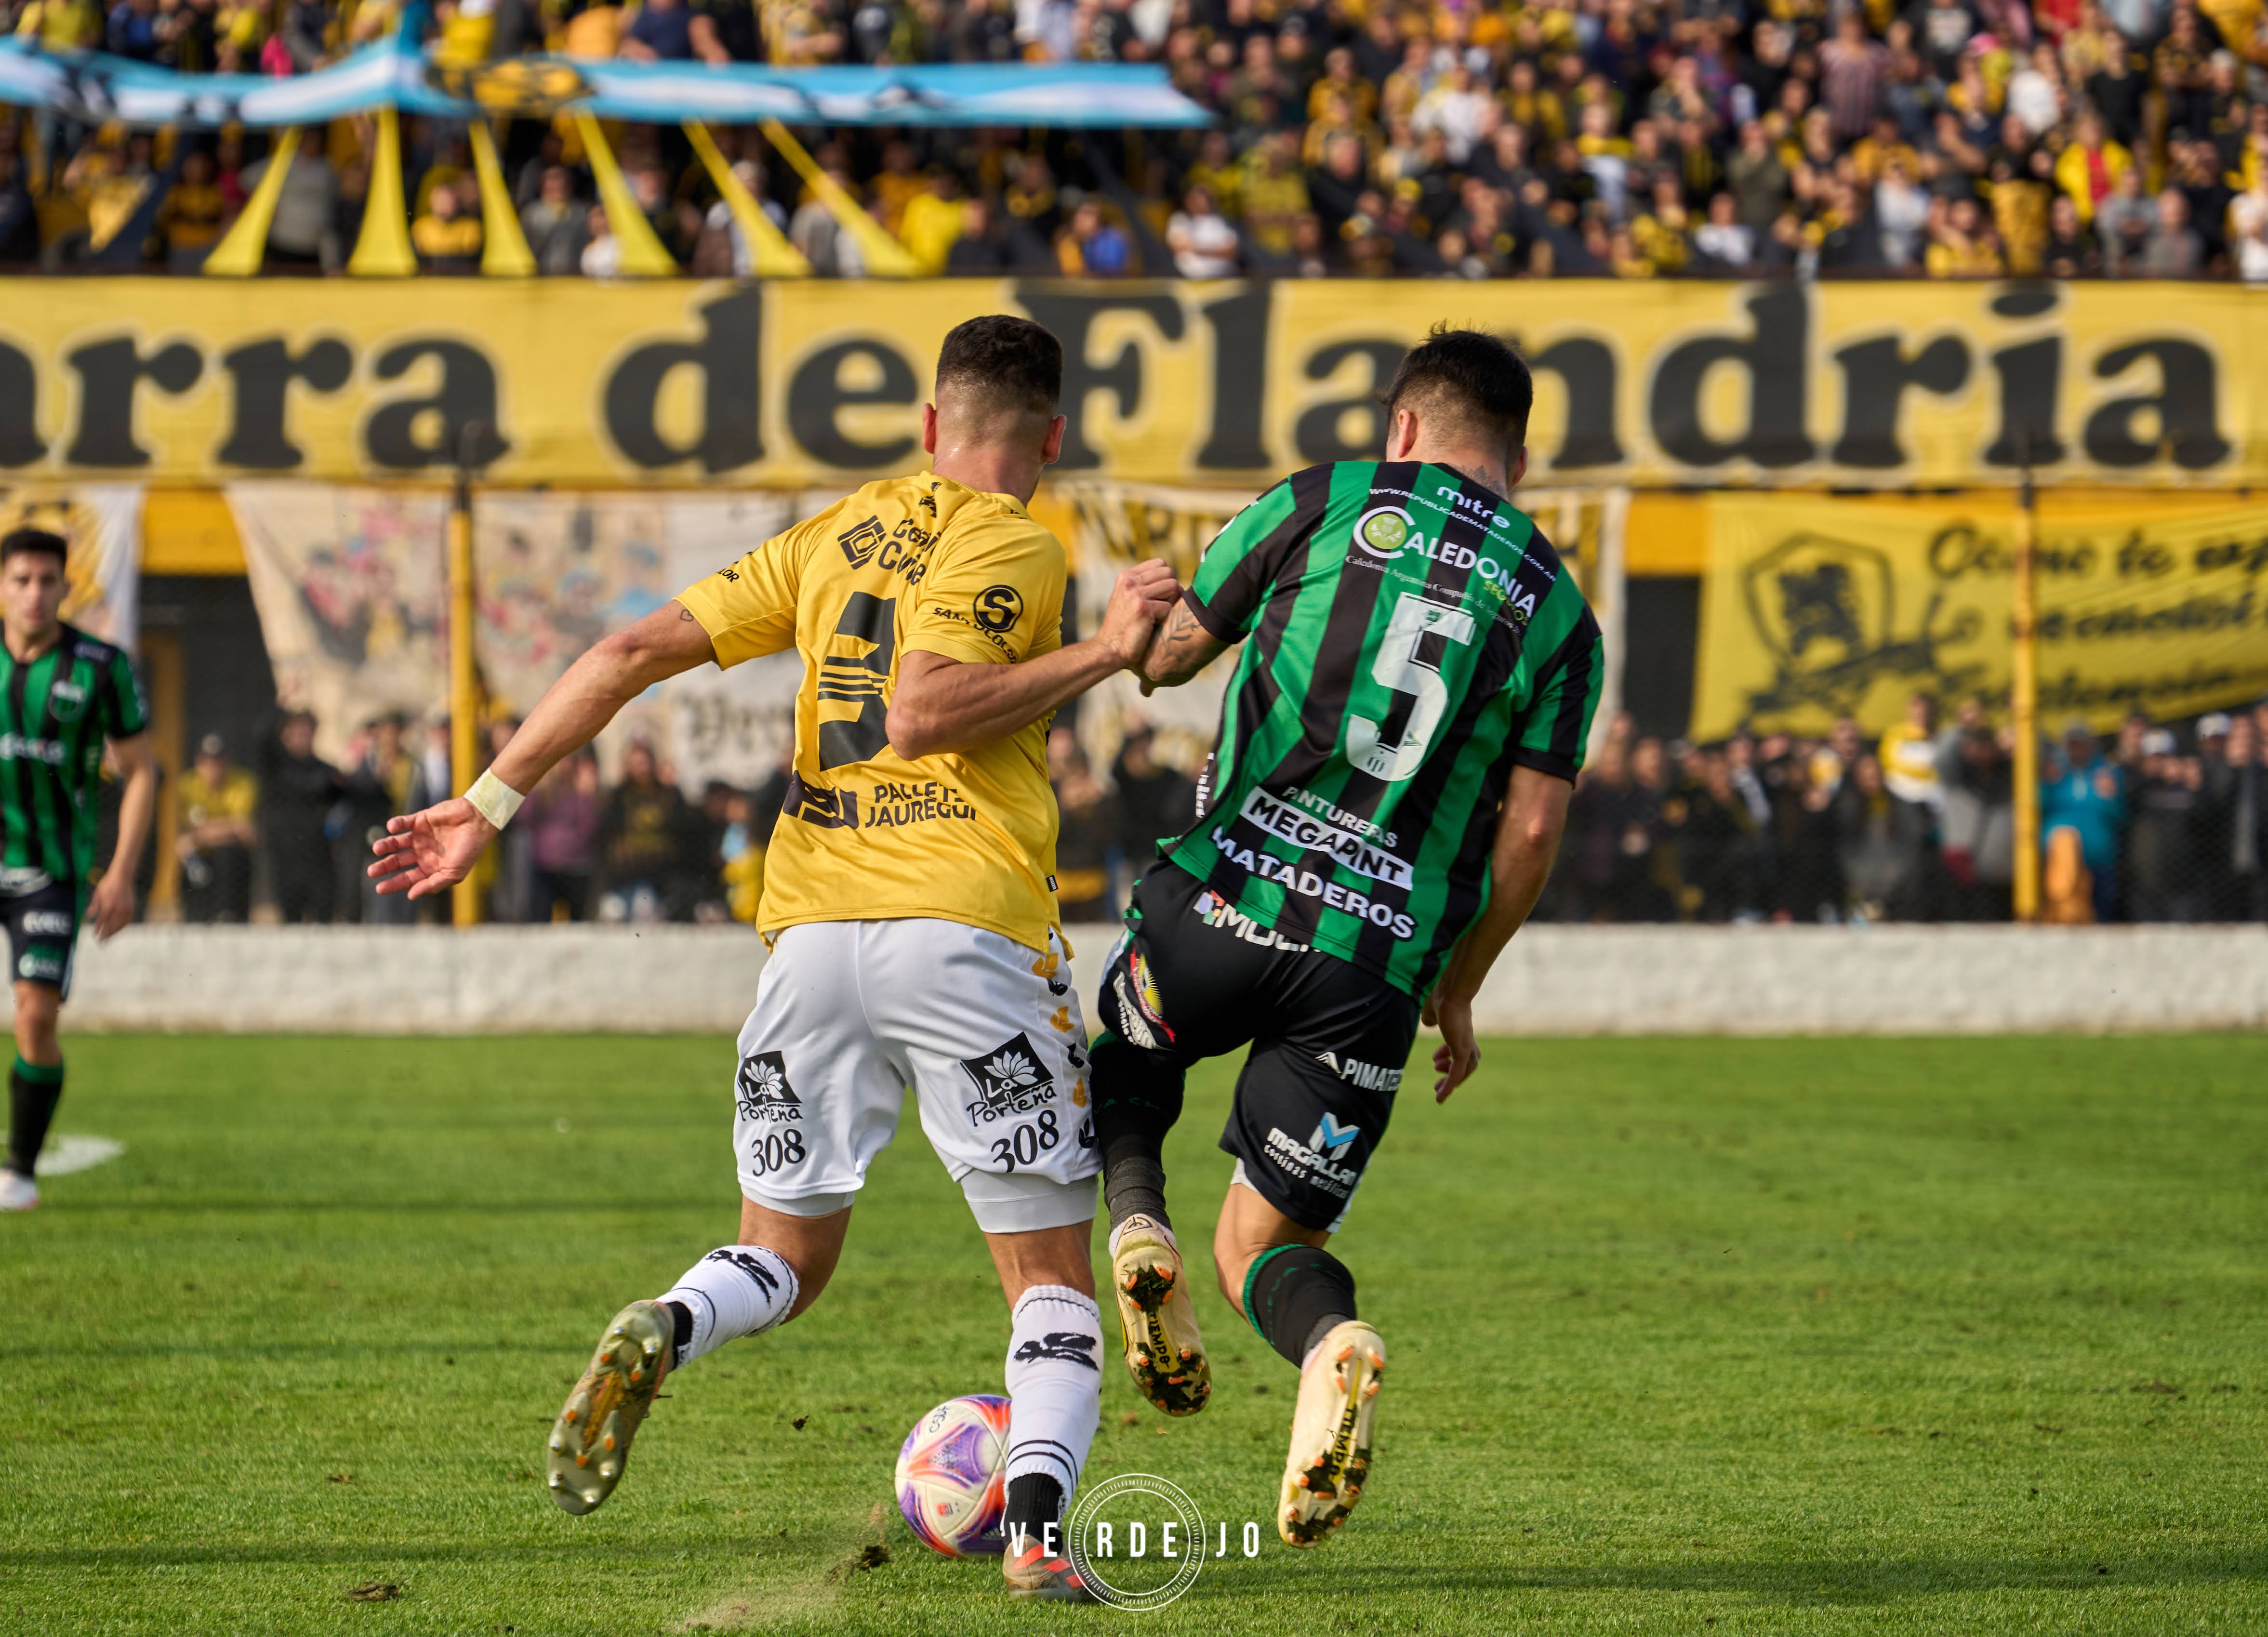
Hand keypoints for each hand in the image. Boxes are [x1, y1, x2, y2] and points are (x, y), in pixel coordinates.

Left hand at [87, 870, 136, 939]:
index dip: (97, 930)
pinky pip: (127, 921)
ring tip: (109, 938)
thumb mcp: (97, 893)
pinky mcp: (132, 907)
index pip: (101, 922)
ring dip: (114, 933)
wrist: (123, 875)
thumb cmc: (108, 883)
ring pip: (120, 925)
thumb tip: (89, 916)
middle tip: (101, 943)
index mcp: (108, 905)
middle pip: (111, 926)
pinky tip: (118, 930)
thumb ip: (94, 905)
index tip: (94, 936)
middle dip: (105, 935)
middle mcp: (117, 909)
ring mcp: (126, 909)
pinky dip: (122, 927)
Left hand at [367, 797, 496, 898]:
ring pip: (396, 843)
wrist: (479, 821)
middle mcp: (423, 853)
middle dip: (384, 867)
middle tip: (372, 871)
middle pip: (398, 862)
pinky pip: (403, 822)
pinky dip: (395, 825)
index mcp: (431, 867)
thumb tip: (410, 895)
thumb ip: (432, 884)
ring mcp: (421, 836)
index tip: (379, 888)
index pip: (408, 878)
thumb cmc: (470, 849)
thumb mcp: (454, 873)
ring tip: (378, 848)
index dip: (393, 883)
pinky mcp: (421, 819)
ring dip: (385, 845)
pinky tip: (392, 829)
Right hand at [1095, 558, 1181, 668]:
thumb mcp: (1127, 598)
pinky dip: (1164, 618)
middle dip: (1170, 589)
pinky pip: (1169, 606)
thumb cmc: (1123, 627)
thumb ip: (1144, 585)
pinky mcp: (1144, 608)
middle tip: (1159, 606)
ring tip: (1155, 615)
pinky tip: (1150, 625)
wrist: (1109, 649)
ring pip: (1173, 586)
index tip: (1158, 595)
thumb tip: (1176, 583)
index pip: (1160, 563)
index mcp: (1126, 576)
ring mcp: (1136, 594)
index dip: (1165, 578)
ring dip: (1169, 602)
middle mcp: (1130, 581)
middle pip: (1169, 573)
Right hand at [1429, 995, 1479, 1102]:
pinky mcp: (1462, 1052)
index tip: (1435, 1060)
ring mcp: (1466, 1047)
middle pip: (1468, 1064)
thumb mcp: (1432, 1012)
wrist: (1451, 993)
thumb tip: (1429, 1023)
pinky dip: (1450, 1087)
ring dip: (1451, 1082)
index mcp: (1462, 1031)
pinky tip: (1440, 1097)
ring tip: (1437, 1088)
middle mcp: (1468, 1040)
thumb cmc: (1441, 998)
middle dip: (1453, 1074)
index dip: (1448, 1057)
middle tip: (1438, 1083)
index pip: (1461, 1050)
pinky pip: (1457, 1075)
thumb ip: (1431, 1018)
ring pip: (1464, 1071)